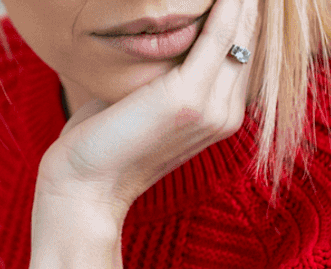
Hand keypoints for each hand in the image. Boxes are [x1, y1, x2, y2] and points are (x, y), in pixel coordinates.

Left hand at [24, 0, 259, 268]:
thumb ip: (162, 72)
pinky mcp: (189, 98)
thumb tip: (162, 34)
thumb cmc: (100, 144)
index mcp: (220, 116)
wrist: (82, 188)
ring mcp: (212, 108)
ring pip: (240, 32)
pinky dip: (226, 3)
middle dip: (245, 1)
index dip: (240, 12)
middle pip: (248, 38)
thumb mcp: (139, 101)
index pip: (242, 51)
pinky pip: (219, 34)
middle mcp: (227, 114)